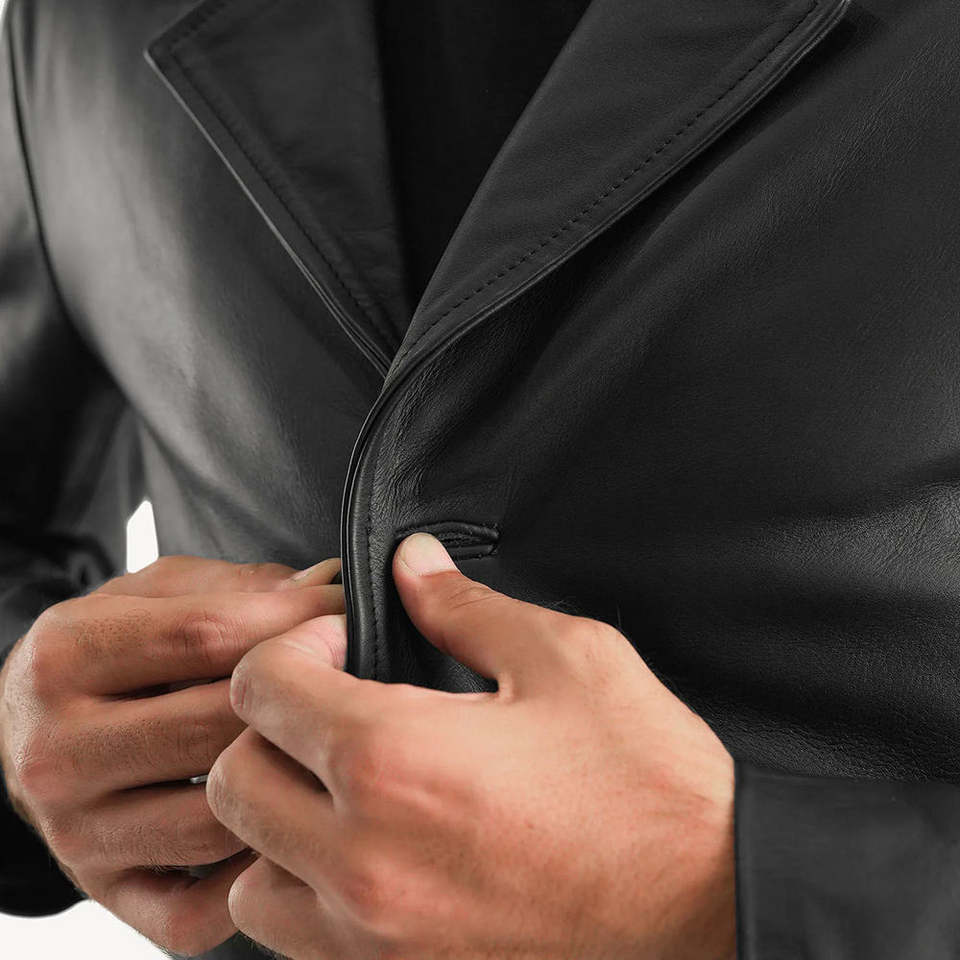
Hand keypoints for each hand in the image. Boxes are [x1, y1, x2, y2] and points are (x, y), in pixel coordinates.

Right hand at [0, 554, 344, 956]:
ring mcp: (76, 832)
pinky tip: (284, 827)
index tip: (346, 609)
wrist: (38, 730)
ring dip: (284, 783)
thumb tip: (329, 586)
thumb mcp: (160, 593)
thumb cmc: (122, 649)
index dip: (292, 619)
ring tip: (323, 749)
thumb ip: (241, 589)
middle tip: (349, 683)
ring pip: (215, 818)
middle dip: (297, 700)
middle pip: (213, 726)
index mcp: (65, 656)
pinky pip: (197, 908)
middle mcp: (55, 750)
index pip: (204, 634)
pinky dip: (254, 876)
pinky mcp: (105, 889)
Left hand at [209, 533, 735, 959]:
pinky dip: (304, 890)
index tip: (340, 645)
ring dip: (277, 817)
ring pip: (250, 869)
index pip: (259, 687)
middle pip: (234, 778)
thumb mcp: (567, 660)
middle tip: (333, 707)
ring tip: (338, 788)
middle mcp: (362, 854)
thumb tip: (413, 564)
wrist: (712, 908)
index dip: (292, 647)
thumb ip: (467, 606)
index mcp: (393, 756)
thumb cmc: (647, 786)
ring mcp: (372, 935)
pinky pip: (294, 940)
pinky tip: (365, 854)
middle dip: (270, 726)